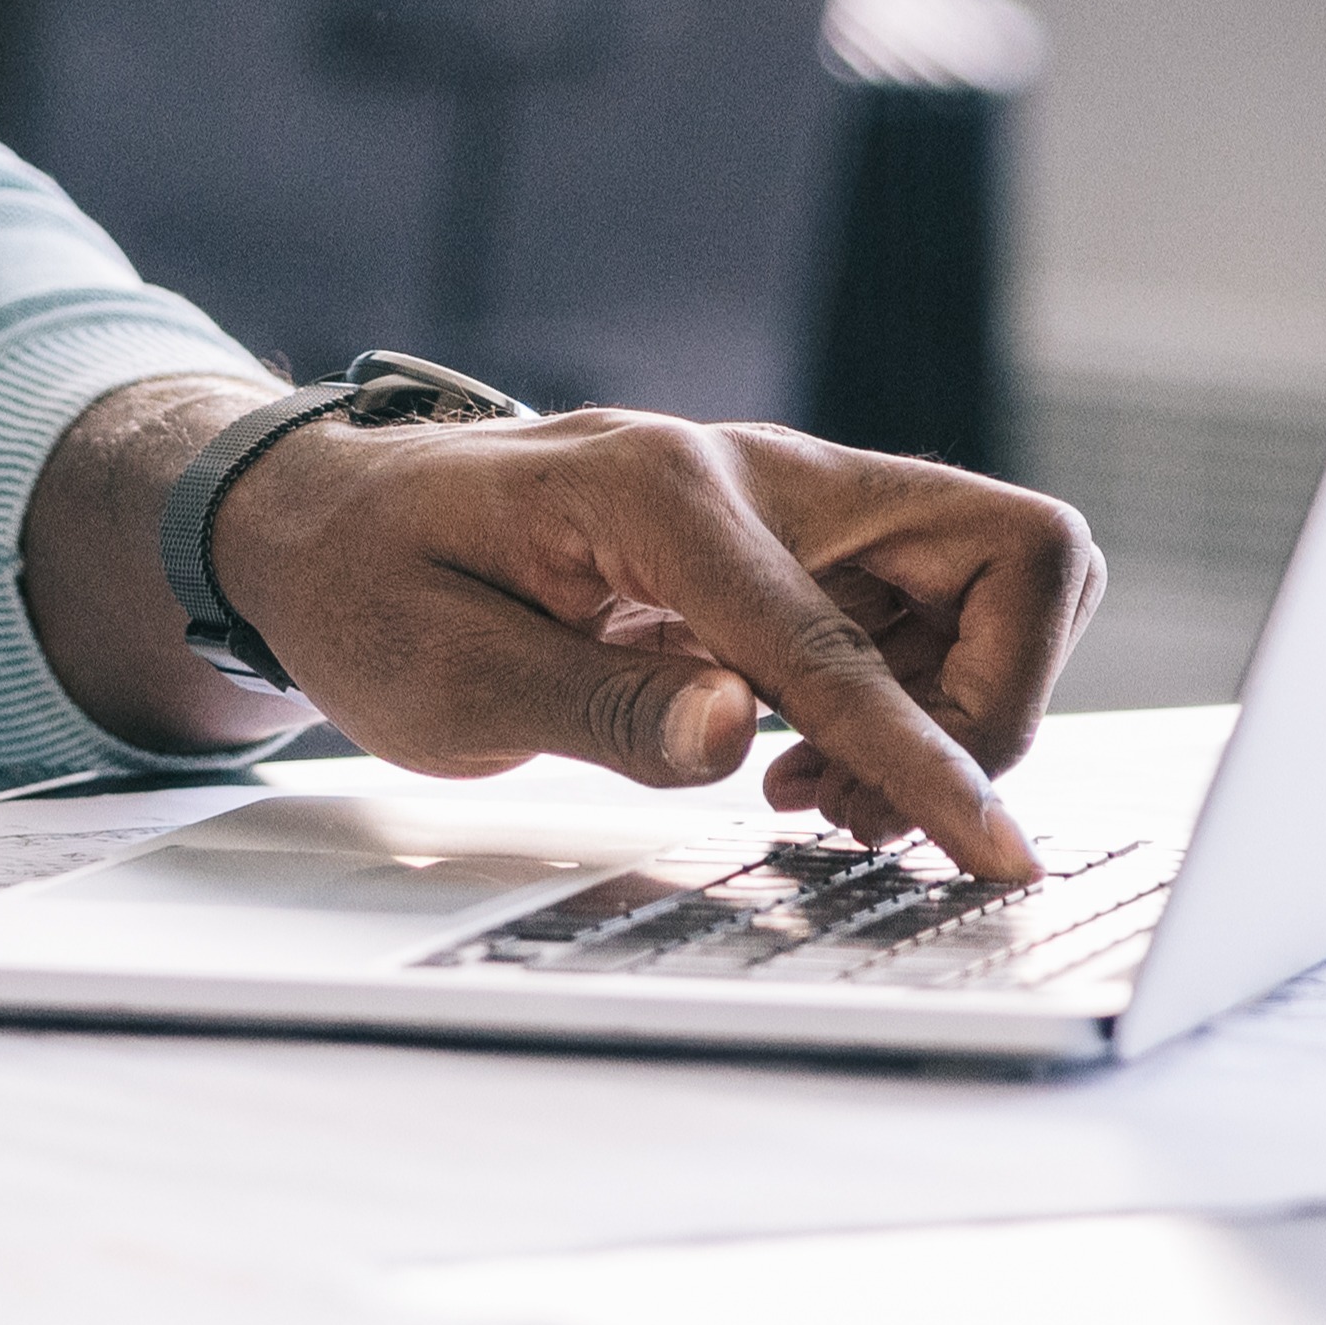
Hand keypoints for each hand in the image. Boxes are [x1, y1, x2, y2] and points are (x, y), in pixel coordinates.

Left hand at [29, 380, 1101, 876]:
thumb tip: (735, 733)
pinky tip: (797, 759)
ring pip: (978, 581)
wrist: (326, 521)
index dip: (930, 757)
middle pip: (1000, 547)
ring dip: (946, 707)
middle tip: (879, 805)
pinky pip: (914, 611)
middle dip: (993, 697)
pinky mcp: (783, 544)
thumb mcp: (443, 678)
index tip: (990, 850)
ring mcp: (777, 501)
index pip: (843, 643)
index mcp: (662, 495)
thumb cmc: (370, 585)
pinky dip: (899, 696)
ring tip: (820, 798)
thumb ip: (595, 707)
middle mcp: (749, 474)